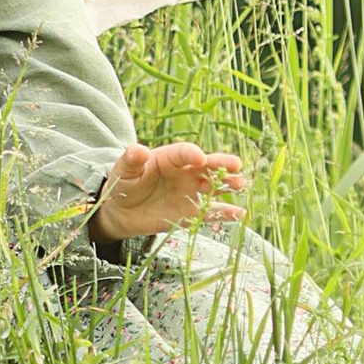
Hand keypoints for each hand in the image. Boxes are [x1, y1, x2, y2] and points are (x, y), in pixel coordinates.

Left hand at [87, 141, 245, 244]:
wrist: (122, 210)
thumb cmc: (124, 183)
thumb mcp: (124, 170)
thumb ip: (132, 160)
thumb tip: (138, 150)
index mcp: (169, 158)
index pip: (183, 153)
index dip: (192, 154)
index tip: (200, 158)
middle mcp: (185, 173)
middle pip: (207, 166)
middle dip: (221, 164)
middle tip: (236, 165)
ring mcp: (191, 193)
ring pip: (214, 187)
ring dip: (228, 185)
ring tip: (240, 184)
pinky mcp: (192, 213)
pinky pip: (211, 213)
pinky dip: (225, 213)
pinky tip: (239, 214)